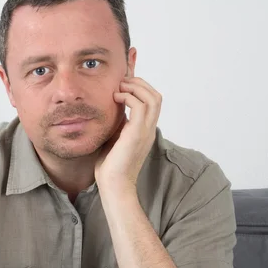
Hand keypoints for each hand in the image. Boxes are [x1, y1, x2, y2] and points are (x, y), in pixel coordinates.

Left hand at [94, 77, 161, 192]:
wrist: (113, 185)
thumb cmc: (111, 166)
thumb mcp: (115, 138)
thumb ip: (118, 125)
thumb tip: (113, 111)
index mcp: (145, 130)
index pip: (152, 102)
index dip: (140, 88)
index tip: (123, 84)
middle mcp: (149, 129)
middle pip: (156, 97)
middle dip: (140, 84)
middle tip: (121, 82)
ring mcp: (145, 131)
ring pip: (152, 99)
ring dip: (135, 88)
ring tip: (119, 88)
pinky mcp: (136, 134)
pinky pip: (140, 107)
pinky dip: (129, 97)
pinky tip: (115, 99)